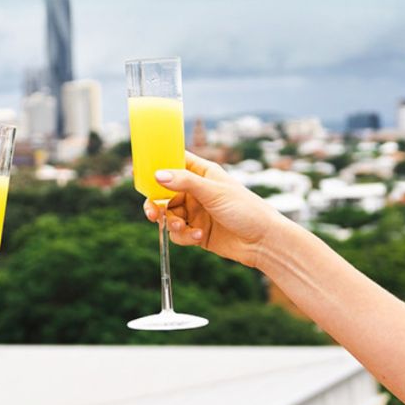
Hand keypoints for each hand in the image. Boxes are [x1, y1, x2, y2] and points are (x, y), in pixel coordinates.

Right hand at [145, 151, 290, 268]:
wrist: (263, 242)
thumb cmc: (246, 209)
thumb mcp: (214, 192)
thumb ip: (185, 182)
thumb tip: (158, 174)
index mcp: (202, 173)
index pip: (175, 161)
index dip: (158, 164)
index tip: (141, 172)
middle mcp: (197, 191)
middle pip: (164, 193)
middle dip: (157, 203)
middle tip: (152, 213)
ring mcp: (196, 212)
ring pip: (169, 215)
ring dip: (172, 223)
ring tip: (183, 227)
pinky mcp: (197, 232)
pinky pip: (179, 233)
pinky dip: (184, 236)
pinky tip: (199, 237)